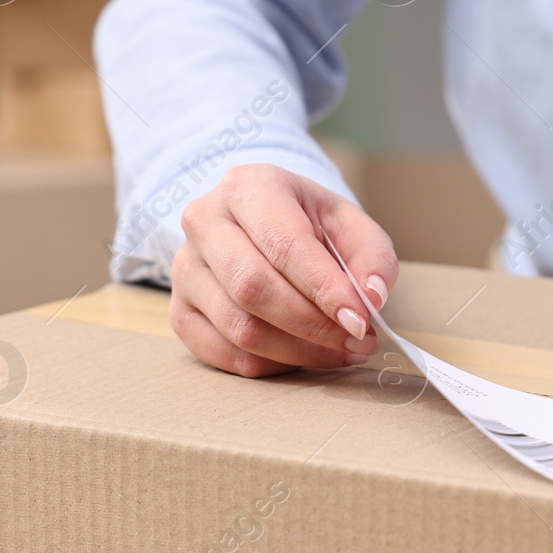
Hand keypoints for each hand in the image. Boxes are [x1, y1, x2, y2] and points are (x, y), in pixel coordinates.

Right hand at [170, 164, 397, 377]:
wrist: (263, 224)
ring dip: (298, 351)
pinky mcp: (179, 310)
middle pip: (253, 287)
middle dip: (313, 325)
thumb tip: (371, 298)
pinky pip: (222, 353)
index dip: (324, 288)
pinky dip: (270, 366)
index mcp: (249, 186)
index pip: (284, 244)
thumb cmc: (310, 224)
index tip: (360, 320)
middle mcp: (205, 221)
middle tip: (357, 341)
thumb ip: (372, 257)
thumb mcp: (350, 225)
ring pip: (238, 326)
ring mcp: (185, 268)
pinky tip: (304, 357)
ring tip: (340, 352)